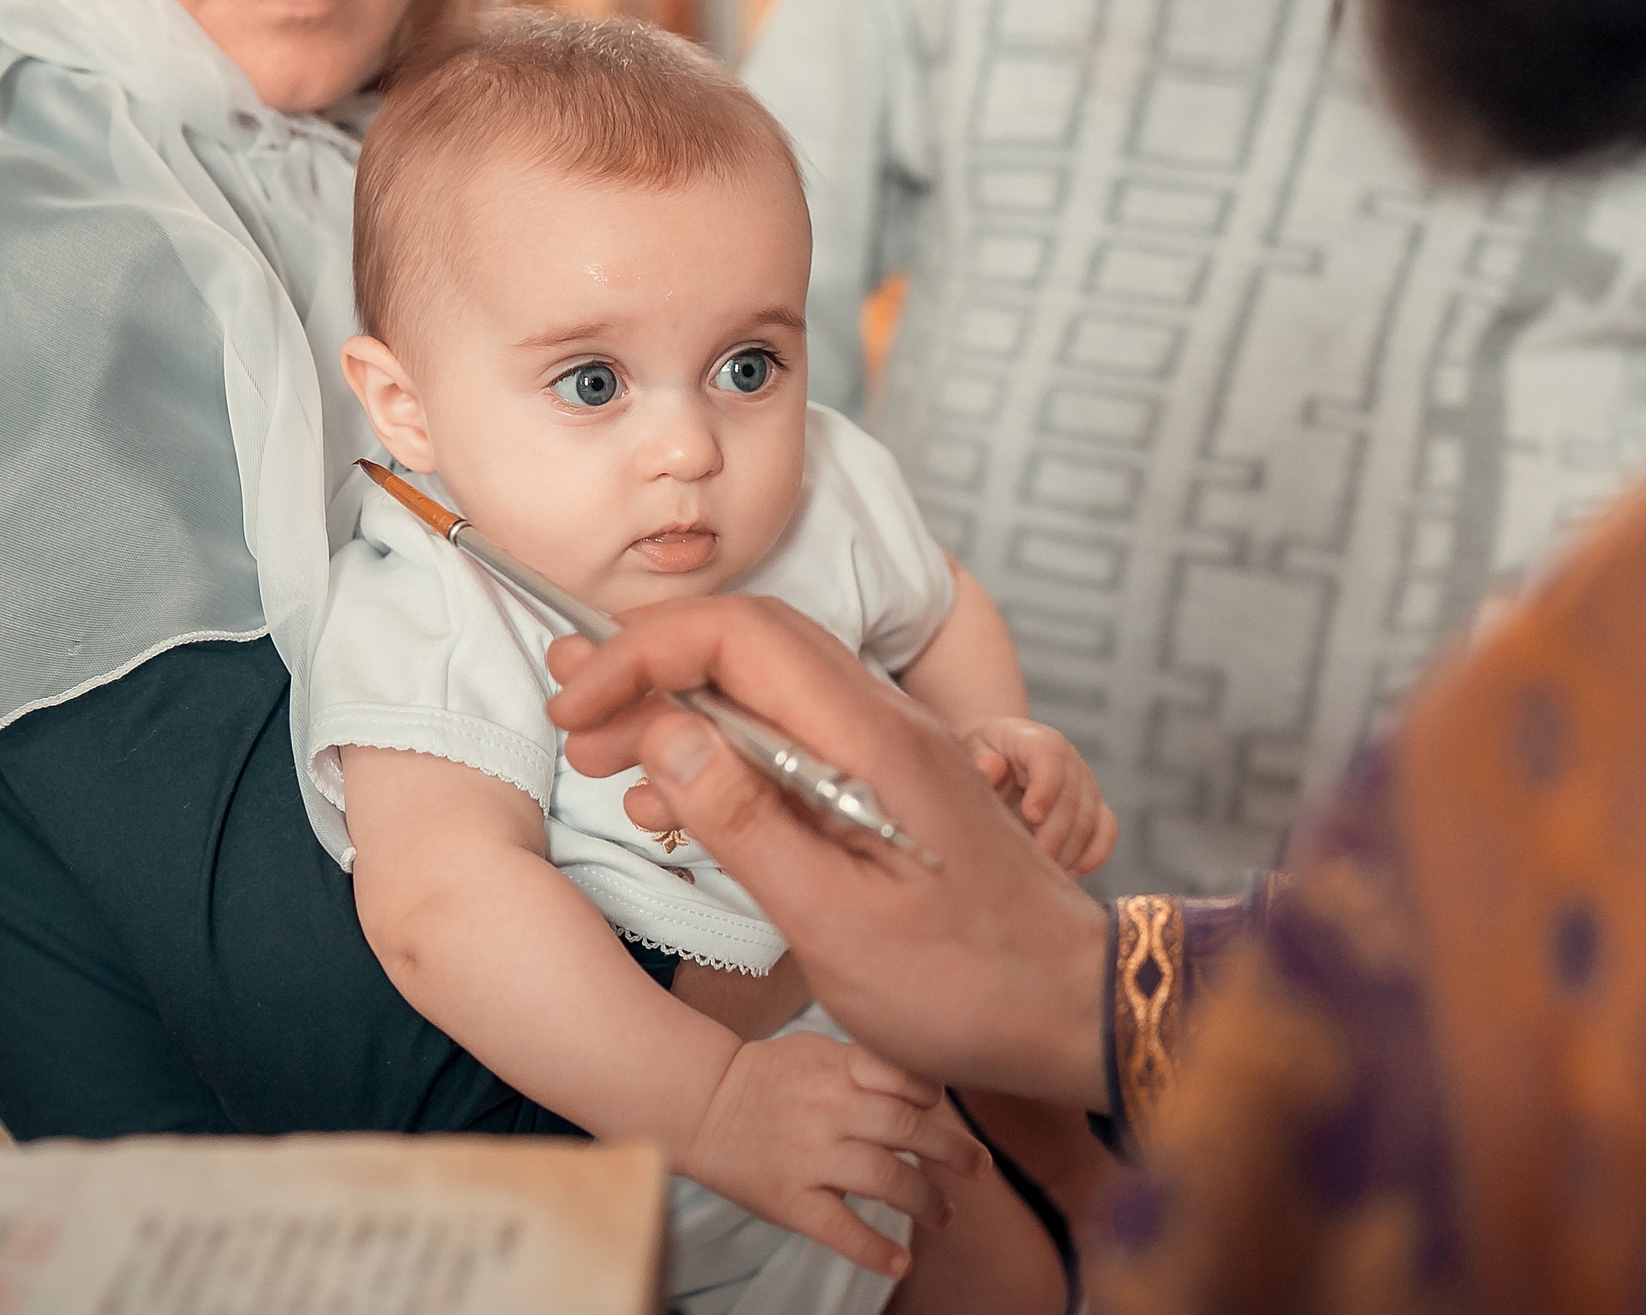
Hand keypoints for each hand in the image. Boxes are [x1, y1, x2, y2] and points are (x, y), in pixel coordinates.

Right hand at [547, 596, 1111, 1108]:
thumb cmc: (966, 984)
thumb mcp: (837, 921)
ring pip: (766, 687)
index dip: (642, 652)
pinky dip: (725, 750)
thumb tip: (667, 730)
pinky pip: (794, 736)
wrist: (1071, 1011)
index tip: (577, 707)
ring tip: (606, 762)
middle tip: (575, 729)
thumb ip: (747, 821)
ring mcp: (890, 751)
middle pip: (749, 641)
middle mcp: (884, 724)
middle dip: (649, 668)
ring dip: (680, 709)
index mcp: (874, 741)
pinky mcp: (889, 784)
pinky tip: (679, 797)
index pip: (740, 635)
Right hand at [678, 1031, 991, 1277]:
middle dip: (954, 1151)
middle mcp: (829, 1109)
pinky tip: (901, 1262)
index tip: (946, 1111)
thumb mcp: (817, 1050)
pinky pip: (841, 1229)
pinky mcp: (791, 1199)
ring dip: (927, 1201)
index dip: (937, 1096)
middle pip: (909, 1129)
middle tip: (979, 1167)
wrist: (701, 1105)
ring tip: (945, 1214)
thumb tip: (930, 1085)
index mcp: (838, 1069)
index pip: (909, 1079)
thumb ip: (867, 1064)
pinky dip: (875, 1250)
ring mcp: (810, 1156)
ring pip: (887, 1179)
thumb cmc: (767, 1077)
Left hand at [966, 717, 1116, 876]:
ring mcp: (1086, 784)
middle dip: (1054, 834)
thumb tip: (992, 768)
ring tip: (1041, 871)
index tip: (1031, 815)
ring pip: (1091, 820)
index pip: (1051, 757)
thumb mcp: (969, 752)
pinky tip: (1065, 872)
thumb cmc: (983, 756)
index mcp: (1036, 740)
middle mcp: (1069, 760)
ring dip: (1068, 851)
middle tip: (1032, 860)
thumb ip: (979, 764)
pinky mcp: (1094, 808)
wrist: (999, 755)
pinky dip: (1091, 856)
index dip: (1046, 787)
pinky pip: (1106, 833)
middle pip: (1073, 797)